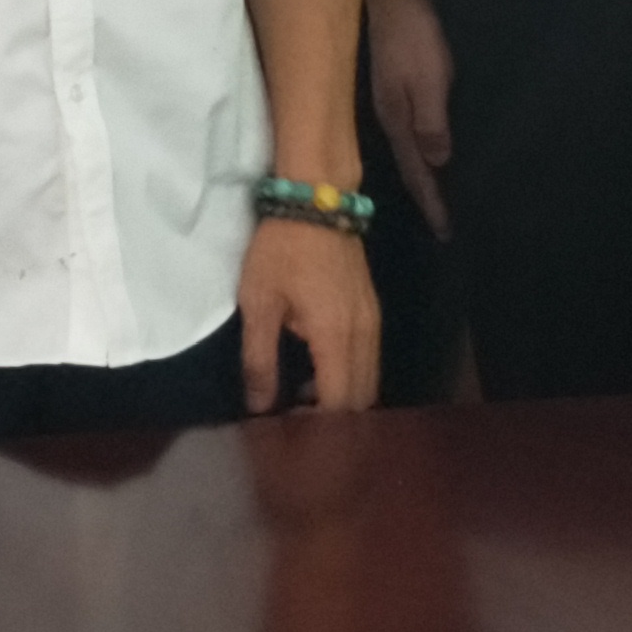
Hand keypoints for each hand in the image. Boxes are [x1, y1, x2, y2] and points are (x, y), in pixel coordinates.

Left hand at [239, 218, 378, 412]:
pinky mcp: (371, 311)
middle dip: (334, 419)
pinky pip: (367, 359)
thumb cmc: (281, 249)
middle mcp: (364, 335)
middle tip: (297, 422)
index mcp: (336, 337)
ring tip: (303, 400)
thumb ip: (259, 358)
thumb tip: (259, 406)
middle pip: (362, 400)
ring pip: (368, 380)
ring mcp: (373, 322)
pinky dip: (348, 376)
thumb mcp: (259, 303)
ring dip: (342, 398)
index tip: (289, 431)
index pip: (339, 404)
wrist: (317, 200)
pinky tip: (317, 372)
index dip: (318, 426)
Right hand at [366, 0, 455, 236]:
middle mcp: (392, 121)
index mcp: (398, 123)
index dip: (431, 202)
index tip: (445, 231)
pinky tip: (430, 157)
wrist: (395, 3)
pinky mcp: (397, 95)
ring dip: (424, 179)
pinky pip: (411, 138)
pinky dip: (422, 156)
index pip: (416, 173)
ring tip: (438, 200)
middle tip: (443, 226)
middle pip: (409, 169)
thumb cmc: (414, 43)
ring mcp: (392, 108)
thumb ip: (431, 122)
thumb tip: (438, 162)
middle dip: (425, 198)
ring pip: (409, 154)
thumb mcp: (428, 82)